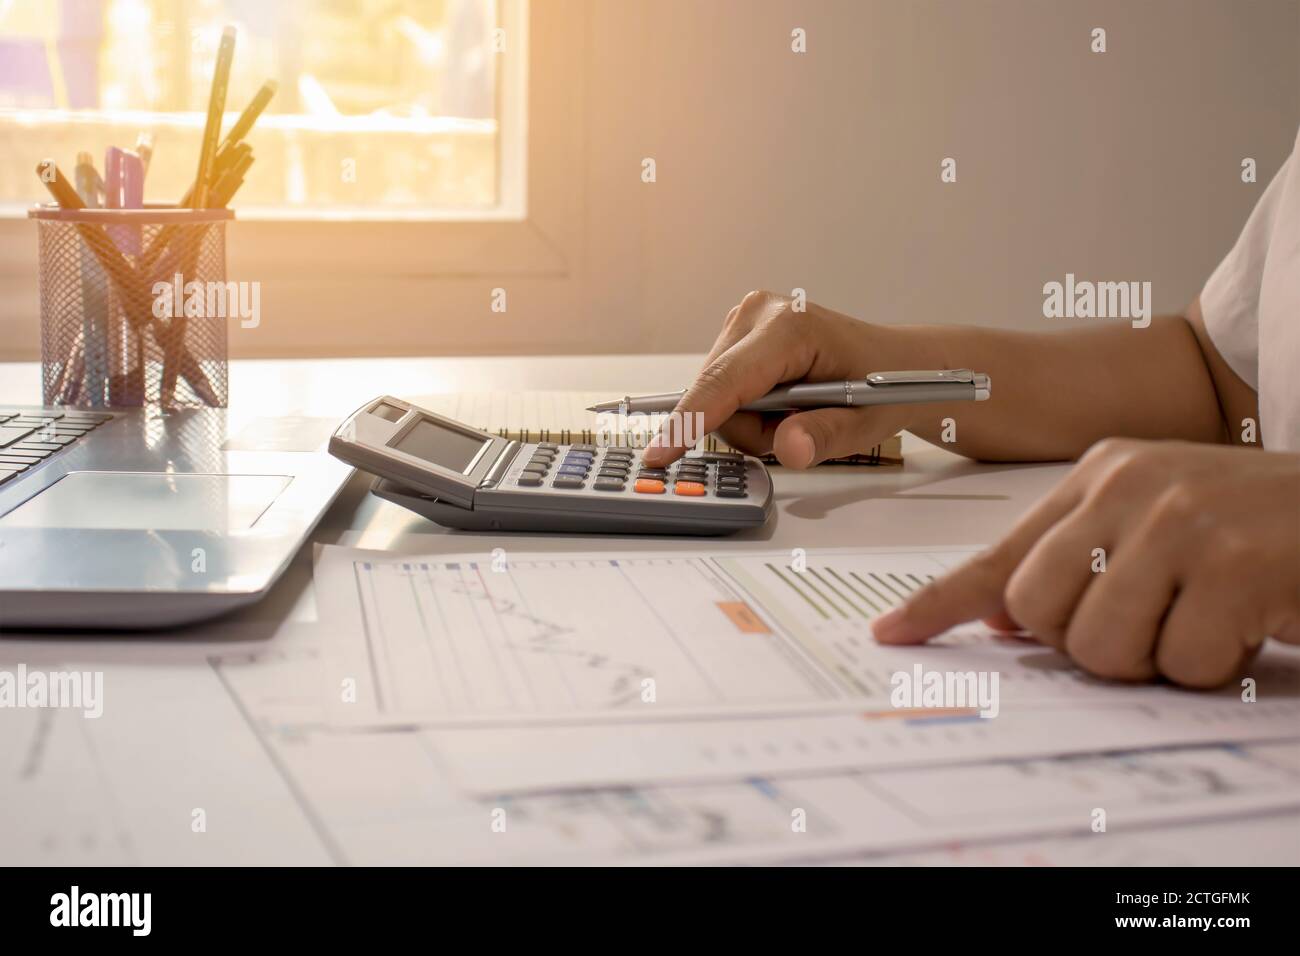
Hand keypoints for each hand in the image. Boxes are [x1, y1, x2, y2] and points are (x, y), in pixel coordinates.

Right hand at [642, 291, 937, 468]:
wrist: (894, 364)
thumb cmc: (881, 387)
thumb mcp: (864, 423)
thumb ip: (824, 435)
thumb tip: (790, 447)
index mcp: (789, 328)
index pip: (724, 382)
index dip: (690, 421)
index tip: (660, 454)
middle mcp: (758, 313)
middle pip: (717, 395)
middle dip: (753, 427)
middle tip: (801, 426)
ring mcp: (744, 320)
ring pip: (717, 396)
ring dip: (753, 420)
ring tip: (797, 412)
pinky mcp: (738, 333)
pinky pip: (722, 388)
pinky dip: (750, 406)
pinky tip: (782, 399)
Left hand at [873, 439, 1299, 687]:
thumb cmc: (1257, 526)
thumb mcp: (1158, 527)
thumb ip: (1078, 562)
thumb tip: (1005, 622)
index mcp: (1102, 475)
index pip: (1000, 552)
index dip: (941, 601)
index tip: (893, 632)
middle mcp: (1130, 486)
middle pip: (1035, 610)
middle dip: (1085, 641)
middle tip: (1150, 622)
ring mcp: (1181, 519)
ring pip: (1098, 644)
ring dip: (1152, 658)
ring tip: (1200, 620)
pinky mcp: (1233, 563)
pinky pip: (1178, 661)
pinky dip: (1211, 665)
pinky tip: (1243, 623)